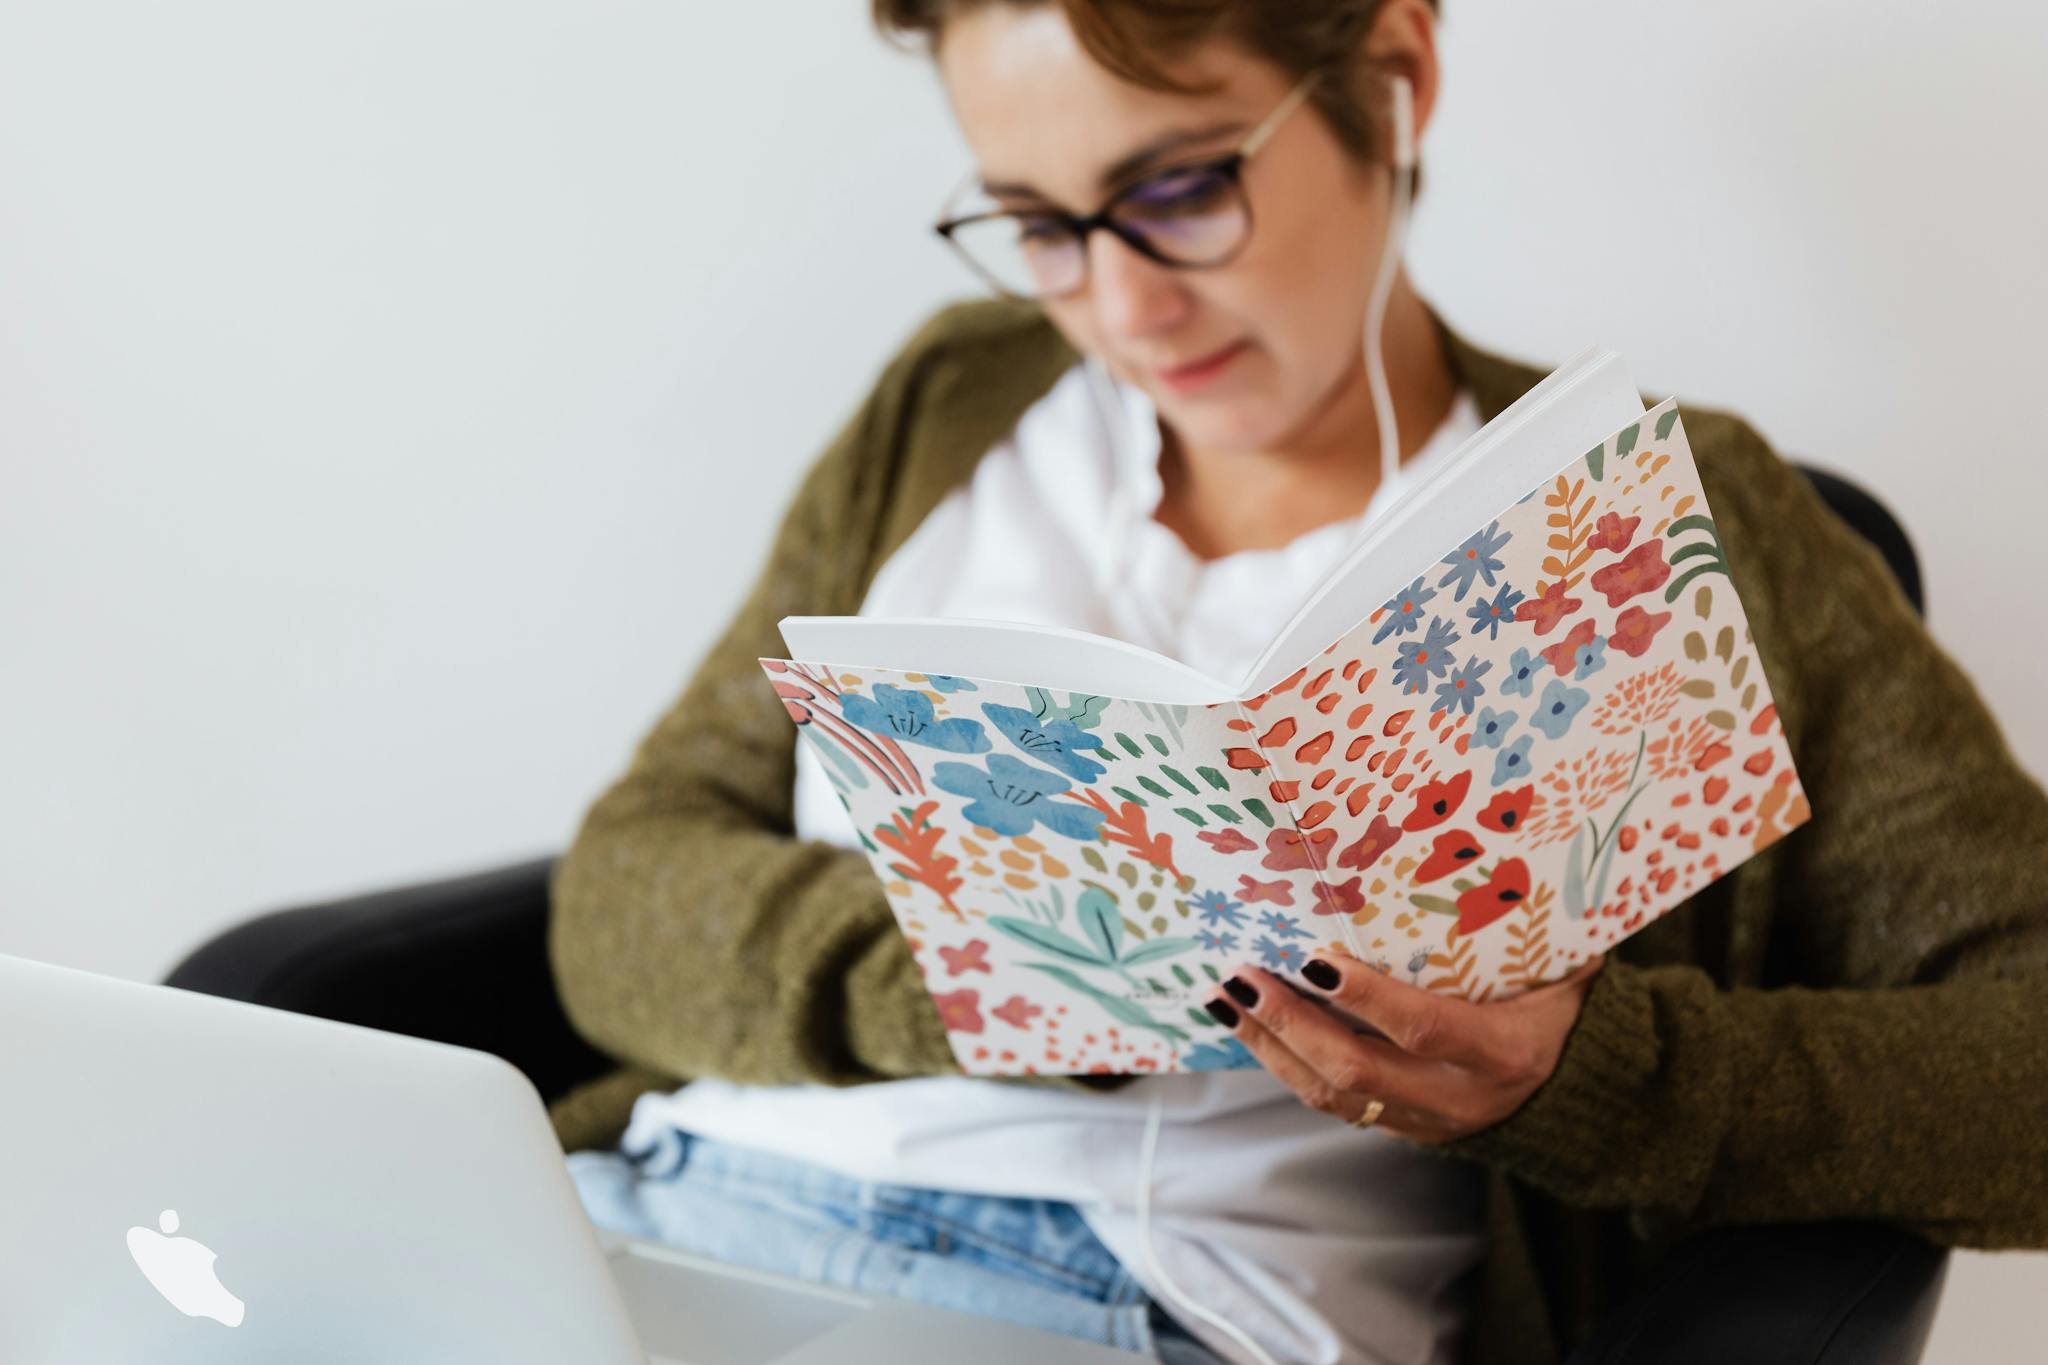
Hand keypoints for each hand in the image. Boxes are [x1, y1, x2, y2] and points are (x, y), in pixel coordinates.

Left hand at [1203, 953, 1603, 1143]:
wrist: (1585, 1097)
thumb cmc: (1566, 1006)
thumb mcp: (1563, 967)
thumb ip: (1524, 922)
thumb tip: (1498, 842)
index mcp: (1505, 1051)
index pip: (1423, 1028)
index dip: (1367, 998)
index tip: (1314, 958)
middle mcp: (1460, 1095)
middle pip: (1357, 1070)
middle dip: (1290, 1023)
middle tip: (1244, 975)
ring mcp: (1428, 1121)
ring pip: (1332, 1096)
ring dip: (1271, 1046)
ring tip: (1225, 998)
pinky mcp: (1403, 1130)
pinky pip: (1334, 1105)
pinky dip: (1285, 1066)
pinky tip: (1250, 1028)